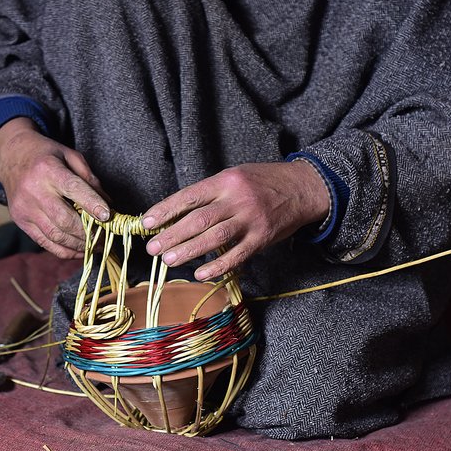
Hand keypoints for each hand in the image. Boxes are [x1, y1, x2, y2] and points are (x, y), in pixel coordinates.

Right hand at [0, 117, 109, 258]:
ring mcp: (25, 209)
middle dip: (88, 232)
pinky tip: (79, 250)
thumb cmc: (45, 155)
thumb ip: (90, 179)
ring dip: (79, 244)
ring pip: (55, 235)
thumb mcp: (70, 156)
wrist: (11, 157)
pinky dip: (65, 251)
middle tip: (105, 236)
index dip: (92, 204)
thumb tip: (107, 204)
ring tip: (95, 245)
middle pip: (64, 219)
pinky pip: (45, 243)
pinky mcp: (21, 221)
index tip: (108, 216)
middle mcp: (34, 191)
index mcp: (48, 170)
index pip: (73, 189)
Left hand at [142, 161, 329, 279]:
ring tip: (169, 260)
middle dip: (172, 235)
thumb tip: (177, 214)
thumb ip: (210, 193)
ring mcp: (251, 219)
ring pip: (215, 237)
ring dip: (189, 250)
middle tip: (153, 248)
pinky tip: (201, 274)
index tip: (147, 223)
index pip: (189, 197)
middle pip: (198, 219)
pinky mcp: (262, 238)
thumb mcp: (235, 176)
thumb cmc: (263, 182)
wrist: (303, 188)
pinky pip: (237, 255)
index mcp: (225, 181)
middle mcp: (236, 199)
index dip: (166, 210)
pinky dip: (218, 266)